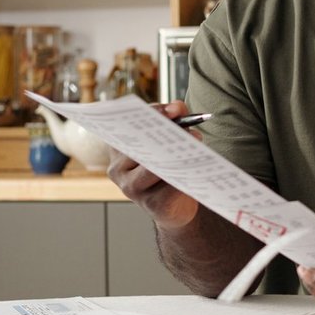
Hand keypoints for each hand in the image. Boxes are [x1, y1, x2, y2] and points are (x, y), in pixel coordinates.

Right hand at [107, 101, 200, 227]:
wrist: (173, 208)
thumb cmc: (168, 169)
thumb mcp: (168, 143)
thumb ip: (173, 121)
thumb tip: (178, 107)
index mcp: (118, 148)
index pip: (130, 124)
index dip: (152, 114)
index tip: (172, 110)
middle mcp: (118, 168)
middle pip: (141, 146)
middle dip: (166, 133)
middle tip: (188, 126)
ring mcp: (132, 189)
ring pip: (152, 168)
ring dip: (176, 155)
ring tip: (195, 144)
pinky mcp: (151, 205)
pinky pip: (169, 189)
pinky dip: (183, 176)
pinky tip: (196, 168)